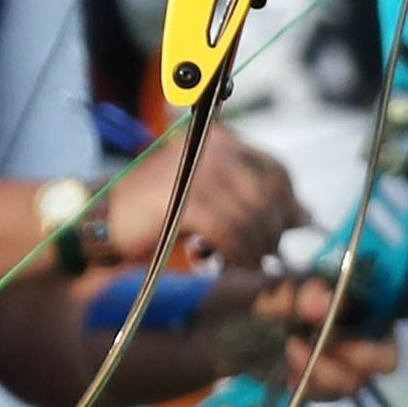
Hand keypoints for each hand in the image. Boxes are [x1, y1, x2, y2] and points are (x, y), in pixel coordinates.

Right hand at [102, 130, 305, 269]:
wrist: (103, 219)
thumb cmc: (156, 212)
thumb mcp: (209, 198)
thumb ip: (251, 200)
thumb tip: (304, 215)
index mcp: (221, 141)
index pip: (275, 170)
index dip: (287, 203)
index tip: (288, 228)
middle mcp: (214, 149)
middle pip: (269, 195)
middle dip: (273, 231)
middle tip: (265, 255)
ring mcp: (201, 172)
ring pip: (252, 217)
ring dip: (255, 248)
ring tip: (246, 263)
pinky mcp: (189, 200)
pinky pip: (231, 232)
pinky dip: (237, 254)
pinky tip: (230, 264)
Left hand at [192, 271, 400, 396]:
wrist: (214, 334)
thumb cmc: (248, 297)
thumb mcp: (268, 285)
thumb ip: (298, 290)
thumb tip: (323, 302)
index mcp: (355, 289)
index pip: (402, 295)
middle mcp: (358, 325)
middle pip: (389, 352)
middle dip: (364, 355)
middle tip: (331, 344)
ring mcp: (343, 359)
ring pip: (359, 379)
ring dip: (325, 369)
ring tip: (291, 347)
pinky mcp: (324, 384)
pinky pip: (332, 394)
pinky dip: (310, 381)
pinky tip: (289, 364)